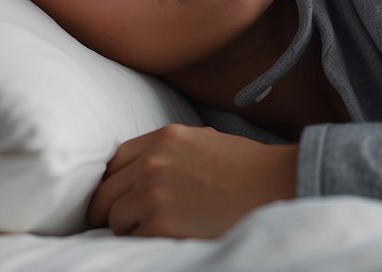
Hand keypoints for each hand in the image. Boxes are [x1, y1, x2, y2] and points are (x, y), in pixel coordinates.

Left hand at [86, 124, 297, 238]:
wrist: (276, 186)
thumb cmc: (246, 167)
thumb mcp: (201, 141)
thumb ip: (166, 151)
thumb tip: (139, 170)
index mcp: (162, 138)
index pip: (114, 161)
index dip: (113, 182)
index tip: (114, 196)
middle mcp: (152, 162)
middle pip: (105, 192)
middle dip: (108, 209)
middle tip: (114, 223)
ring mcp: (153, 193)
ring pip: (114, 219)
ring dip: (128, 228)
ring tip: (153, 230)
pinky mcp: (160, 223)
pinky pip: (134, 239)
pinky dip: (145, 242)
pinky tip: (168, 238)